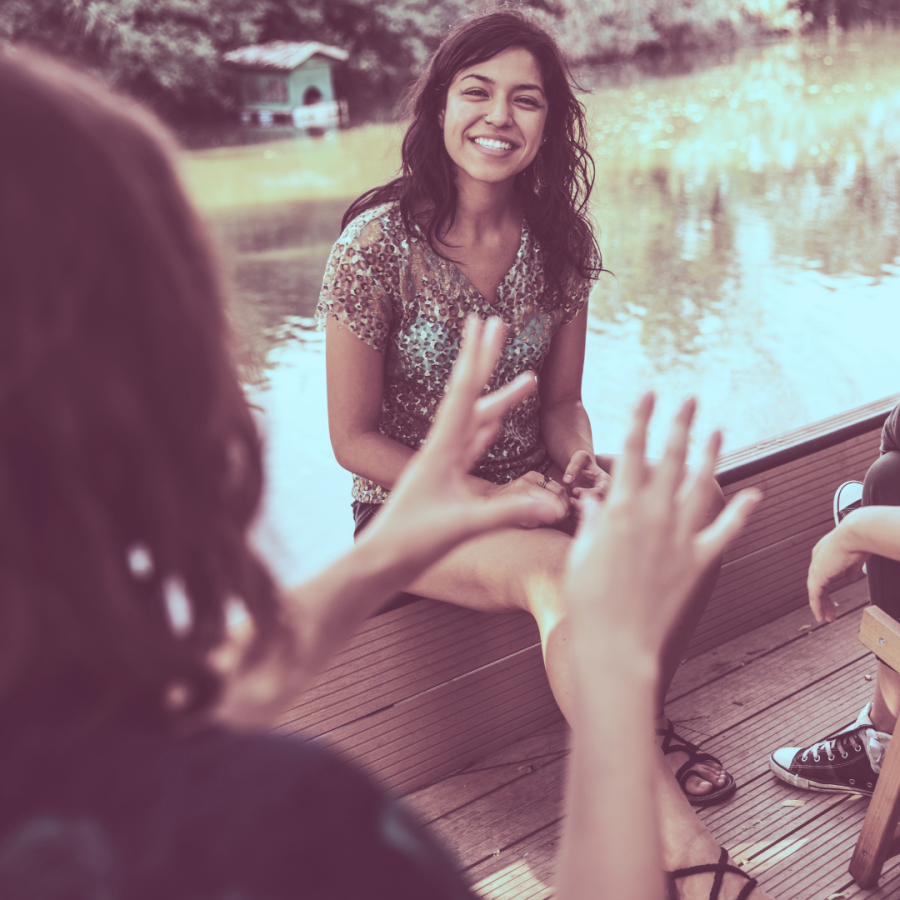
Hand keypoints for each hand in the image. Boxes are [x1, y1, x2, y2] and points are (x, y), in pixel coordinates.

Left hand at [363, 316, 561, 571]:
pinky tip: (493, 425)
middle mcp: (439, 448)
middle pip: (468, 394)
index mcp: (441, 448)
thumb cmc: (411, 545)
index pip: (464, 392)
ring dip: (499, 399)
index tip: (486, 320)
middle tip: (496, 323)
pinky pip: (468, 447)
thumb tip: (554, 506)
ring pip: (475, 421)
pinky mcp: (443, 482)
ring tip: (528, 381)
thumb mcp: (462, 528)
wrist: (377, 564)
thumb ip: (507, 514)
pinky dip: (483, 432)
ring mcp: (441, 463)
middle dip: (484, 358)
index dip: (478, 355)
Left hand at [562, 450, 610, 516]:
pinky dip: (577, 519)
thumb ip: (574, 465)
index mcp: (606, 482)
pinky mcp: (595, 512)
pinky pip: (588, 522)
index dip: (587, 494)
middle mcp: (608, 495)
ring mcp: (602, 504)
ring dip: (580, 514)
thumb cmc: (583, 462)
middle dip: (584, 507)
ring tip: (569, 505)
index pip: (601, 492)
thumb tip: (567, 480)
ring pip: (595, 517)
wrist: (583, 471)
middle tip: (571, 500)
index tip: (574, 490)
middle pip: (600, 507)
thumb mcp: (580, 457)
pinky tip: (569, 511)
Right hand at [564, 394, 759, 659]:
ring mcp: (679, 537)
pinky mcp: (699, 561)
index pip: (630, 452)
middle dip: (679, 423)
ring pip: (700, 484)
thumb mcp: (578, 556)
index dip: (640, 419)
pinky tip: (754, 493)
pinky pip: (725, 530)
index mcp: (619, 510)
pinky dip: (741, 512)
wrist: (615, 645)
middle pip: (670, 458)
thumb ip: (589, 522)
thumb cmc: (588, 604)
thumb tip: (592, 501)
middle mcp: (653, 515)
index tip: (648, 395)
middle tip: (689, 398)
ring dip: (710, 454)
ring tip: (717, 429)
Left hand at [807, 523, 869, 623]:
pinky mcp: (818, 575)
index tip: (831, 599)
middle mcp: (818, 559)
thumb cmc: (860, 540)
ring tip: (825, 618)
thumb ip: (851, 568)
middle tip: (828, 612)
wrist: (857, 534)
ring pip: (815, 591)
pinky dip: (817, 606)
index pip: (823, 574)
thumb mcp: (855, 557)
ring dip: (820, 606)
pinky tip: (820, 616)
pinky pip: (815, 595)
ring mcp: (816, 567)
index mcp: (826, 552)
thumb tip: (851, 578)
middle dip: (823, 599)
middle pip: (817, 584)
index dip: (826, 587)